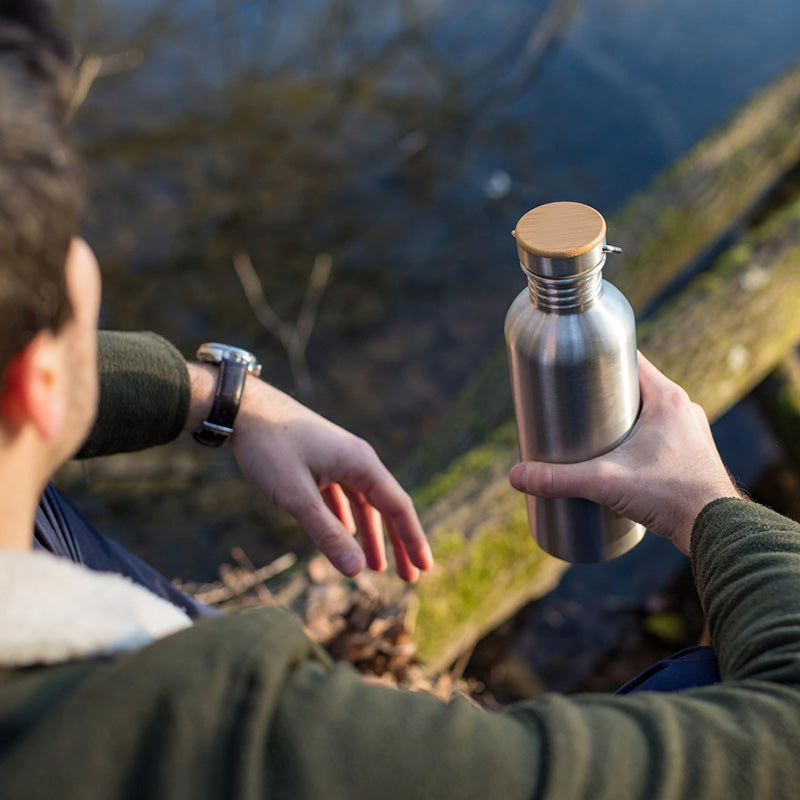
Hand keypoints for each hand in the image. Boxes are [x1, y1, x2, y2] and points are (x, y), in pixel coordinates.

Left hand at [188, 366, 432, 580]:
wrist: (242, 409)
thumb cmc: (269, 447)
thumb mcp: (296, 496)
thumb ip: (327, 533)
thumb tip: (357, 570)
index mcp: (361, 463)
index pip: (398, 506)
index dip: (413, 539)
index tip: (424, 569)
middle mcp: (357, 459)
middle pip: (386, 505)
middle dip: (397, 542)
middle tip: (409, 576)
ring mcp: (339, 459)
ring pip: (364, 502)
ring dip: (372, 534)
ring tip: (378, 567)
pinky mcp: (321, 460)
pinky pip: (344, 495)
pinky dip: (348, 518)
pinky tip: (347, 535)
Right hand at [508, 353, 739, 554]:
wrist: (719, 530)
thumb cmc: (671, 496)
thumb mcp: (606, 483)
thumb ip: (559, 479)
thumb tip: (516, 476)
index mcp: (667, 399)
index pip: (631, 360)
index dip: (601, 359)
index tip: (574, 366)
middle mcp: (682, 410)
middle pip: (635, 387)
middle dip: (603, 393)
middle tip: (572, 403)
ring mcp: (690, 433)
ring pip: (648, 412)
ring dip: (622, 417)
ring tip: (590, 430)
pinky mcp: (691, 456)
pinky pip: (660, 434)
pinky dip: (639, 437)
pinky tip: (621, 454)